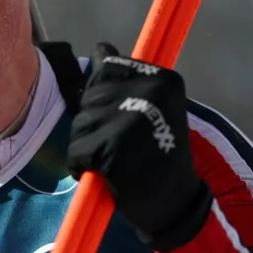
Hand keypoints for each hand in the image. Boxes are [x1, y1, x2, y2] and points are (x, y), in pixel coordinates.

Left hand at [67, 42, 212, 251]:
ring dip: (86, 144)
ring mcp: (131, 117)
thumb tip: (101, 48)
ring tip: (115, 160)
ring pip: (80, 122)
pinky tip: (105, 174)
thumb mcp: (151, 109)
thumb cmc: (159, 156)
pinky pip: (76, 150)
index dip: (105, 94)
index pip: (107, 65)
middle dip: (94, 122)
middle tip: (121, 145)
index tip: (125, 117)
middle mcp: (150, 91)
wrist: (175, 204)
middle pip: (90, 94)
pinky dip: (81, 165)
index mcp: (164, 78)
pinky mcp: (113, 145)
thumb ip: (125, 80)